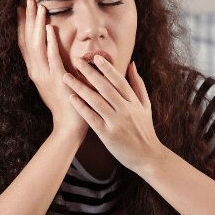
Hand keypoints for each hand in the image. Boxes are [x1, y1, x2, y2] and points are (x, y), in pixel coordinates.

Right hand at [17, 0, 87, 139]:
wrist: (69, 125)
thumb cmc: (66, 102)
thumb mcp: (56, 80)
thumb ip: (55, 64)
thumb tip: (56, 48)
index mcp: (36, 71)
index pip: (25, 44)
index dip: (22, 26)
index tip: (20, 9)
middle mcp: (37, 72)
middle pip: (28, 41)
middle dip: (28, 20)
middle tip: (29, 1)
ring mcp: (46, 76)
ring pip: (37, 46)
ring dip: (38, 26)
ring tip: (39, 8)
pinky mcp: (58, 80)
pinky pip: (53, 58)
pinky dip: (51, 43)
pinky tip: (51, 29)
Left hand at [63, 56, 164, 172]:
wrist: (148, 157)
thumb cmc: (145, 130)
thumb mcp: (146, 106)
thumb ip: (138, 85)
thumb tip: (132, 64)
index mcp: (134, 102)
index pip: (119, 81)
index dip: (107, 68)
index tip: (95, 57)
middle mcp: (125, 110)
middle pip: (105, 87)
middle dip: (90, 73)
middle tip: (77, 60)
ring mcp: (116, 122)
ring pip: (96, 101)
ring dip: (80, 87)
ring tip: (66, 77)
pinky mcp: (108, 135)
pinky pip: (92, 118)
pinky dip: (81, 107)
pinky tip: (71, 98)